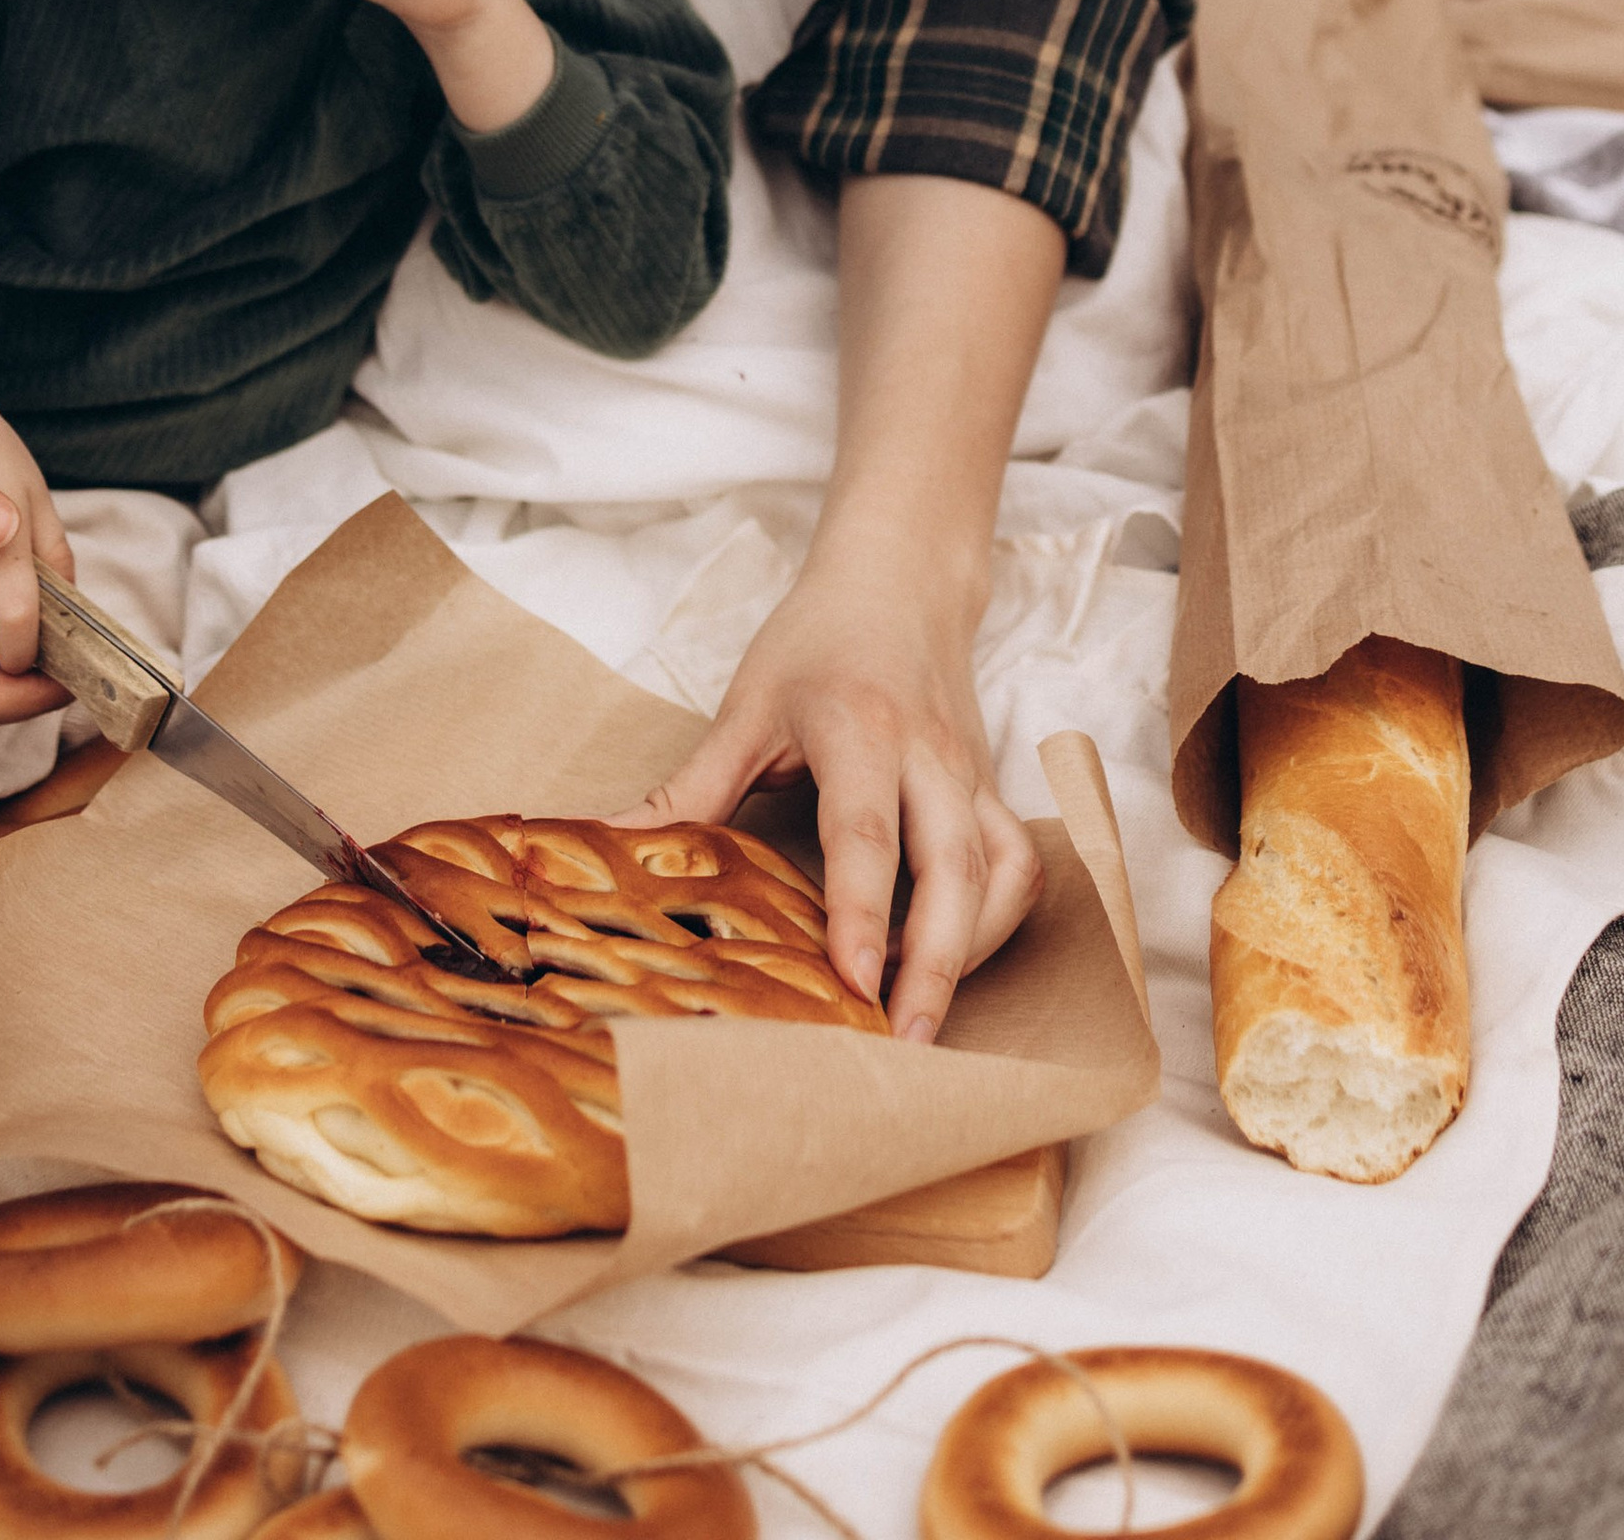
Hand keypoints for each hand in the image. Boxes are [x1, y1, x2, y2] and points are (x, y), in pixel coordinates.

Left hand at [619, 542, 1042, 1041]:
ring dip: (971, 951)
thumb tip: (607, 846)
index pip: (864, 834)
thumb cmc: (816, 641)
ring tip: (924, 1023)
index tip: (852, 988)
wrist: (900, 578)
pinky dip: (994, 921)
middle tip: (904, 1046)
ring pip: (1000, 871)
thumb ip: (688, 788)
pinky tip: (951, 960)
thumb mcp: (746, 705)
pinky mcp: (992, 788)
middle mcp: (928, 755)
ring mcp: (970, 774)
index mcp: (859, 729)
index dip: (859, 915)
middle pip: (954, 866)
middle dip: (936, 964)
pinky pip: (1016, 863)